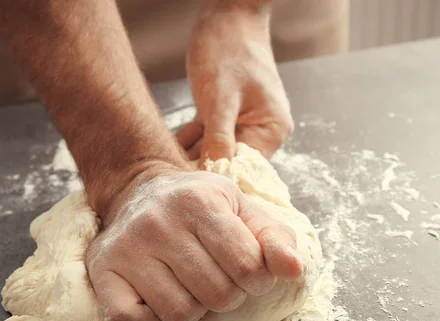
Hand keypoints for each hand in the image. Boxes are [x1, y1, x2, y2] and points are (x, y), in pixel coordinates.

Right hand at [86, 166, 302, 320]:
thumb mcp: (243, 208)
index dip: (257, 279)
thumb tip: (293, 271)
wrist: (139, 190)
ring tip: (188, 283)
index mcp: (201, 201)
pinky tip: (156, 298)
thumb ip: (276, 238)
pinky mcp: (103, 269)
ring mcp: (128, 246)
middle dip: (227, 295)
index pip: (249, 268)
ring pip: (180, 313)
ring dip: (193, 308)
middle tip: (216, 275)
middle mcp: (159, 221)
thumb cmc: (199, 205)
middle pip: (218, 295)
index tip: (247, 270)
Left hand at [177, 1, 293, 164]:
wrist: (226, 15)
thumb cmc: (229, 50)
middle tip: (175, 173)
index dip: (220, 176)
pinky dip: (189, 139)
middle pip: (230, 161)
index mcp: (272, 129)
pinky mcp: (225, 116)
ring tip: (168, 158)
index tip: (193, 184)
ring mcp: (243, 124)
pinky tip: (170, 141)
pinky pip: (206, 136)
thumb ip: (219, 138)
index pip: (246, 168)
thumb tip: (215, 174)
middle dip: (203, 164)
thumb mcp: (221, 98)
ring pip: (214, 150)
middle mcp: (262, 131)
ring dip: (191, 152)